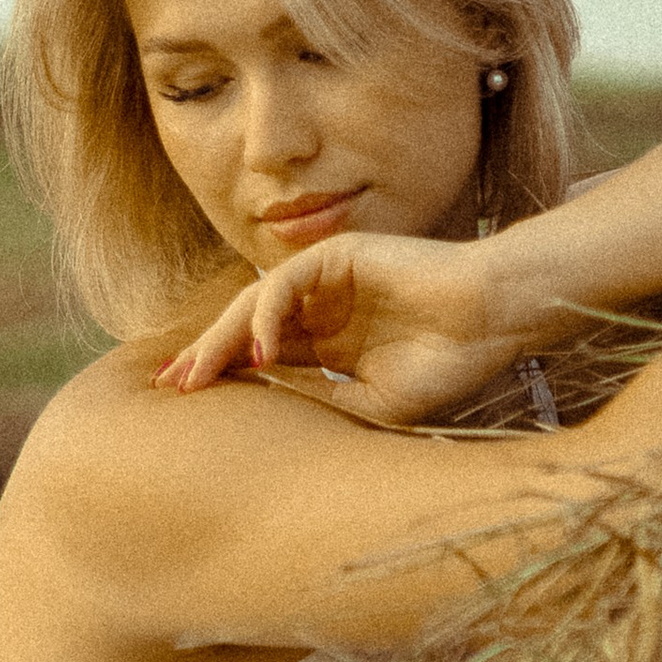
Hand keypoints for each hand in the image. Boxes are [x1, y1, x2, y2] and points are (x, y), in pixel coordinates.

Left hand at [155, 230, 539, 427]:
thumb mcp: (368, 402)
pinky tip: (258, 350)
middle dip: (205, 357)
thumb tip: (251, 407)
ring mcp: (328, 281)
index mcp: (331, 344)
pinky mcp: (337, 254)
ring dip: (221, 339)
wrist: (494, 323)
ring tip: (196, 374)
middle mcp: (323, 310)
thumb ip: (312, 398)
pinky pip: (282, 283)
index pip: (262, 358)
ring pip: (254, 305)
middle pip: (247, 331)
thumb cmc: (447, 367)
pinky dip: (265, 315)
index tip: (185, 407)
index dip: (223, 378)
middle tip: (167, 386)